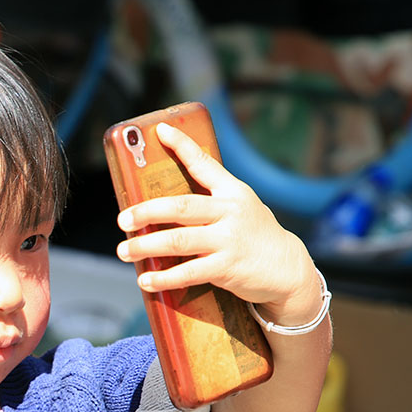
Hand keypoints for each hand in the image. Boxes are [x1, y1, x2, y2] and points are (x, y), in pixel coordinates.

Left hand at [115, 121, 321, 325]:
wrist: (289, 269)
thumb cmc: (256, 236)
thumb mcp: (242, 208)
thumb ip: (213, 202)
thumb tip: (166, 204)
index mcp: (233, 192)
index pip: (204, 163)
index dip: (182, 145)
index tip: (160, 131)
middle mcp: (230, 212)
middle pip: (181, 207)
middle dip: (146, 212)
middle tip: (122, 219)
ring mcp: (229, 240)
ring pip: (178, 241)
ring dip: (146, 246)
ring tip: (124, 250)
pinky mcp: (227, 268)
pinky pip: (188, 272)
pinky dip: (164, 278)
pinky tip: (145, 280)